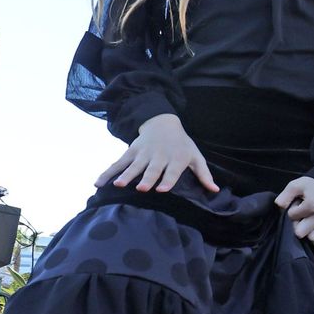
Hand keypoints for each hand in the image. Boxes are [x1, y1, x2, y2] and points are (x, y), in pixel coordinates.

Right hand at [97, 113, 218, 192]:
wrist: (163, 123)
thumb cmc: (182, 144)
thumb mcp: (196, 156)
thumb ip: (204, 174)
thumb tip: (215, 189)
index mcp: (176, 158)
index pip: (172, 171)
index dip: (168, 180)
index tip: (162, 190)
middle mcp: (159, 156)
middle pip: (152, 169)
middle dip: (146, 178)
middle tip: (142, 188)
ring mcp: (143, 154)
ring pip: (133, 166)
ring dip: (126, 175)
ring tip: (118, 185)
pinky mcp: (130, 152)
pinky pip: (117, 164)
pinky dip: (107, 173)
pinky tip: (98, 184)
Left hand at [275, 177, 313, 244]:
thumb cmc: (313, 184)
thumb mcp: (296, 185)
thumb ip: (284, 197)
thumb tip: (280, 209)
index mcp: (312, 205)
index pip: (292, 217)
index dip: (292, 210)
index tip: (297, 204)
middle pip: (300, 232)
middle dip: (297, 225)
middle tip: (301, 216)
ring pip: (312, 238)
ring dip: (307, 232)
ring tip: (308, 222)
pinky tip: (313, 231)